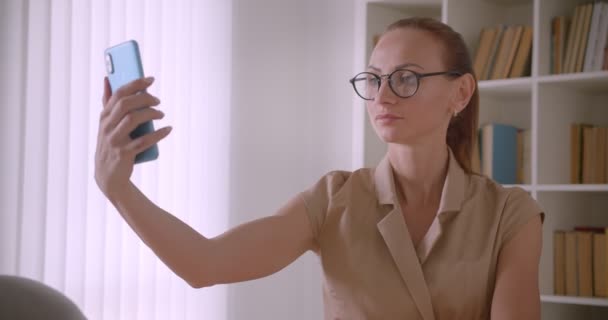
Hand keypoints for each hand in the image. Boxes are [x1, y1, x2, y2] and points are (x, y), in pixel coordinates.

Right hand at [95, 76, 170, 199]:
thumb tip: (108, 78)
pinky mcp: (124, 154)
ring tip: (161, 114)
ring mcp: (115, 140)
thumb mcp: (106, 124)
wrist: (108, 175)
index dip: (135, 84)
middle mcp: (106, 127)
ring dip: (151, 114)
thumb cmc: (112, 144)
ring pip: (133, 120)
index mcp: (104, 116)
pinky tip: (168, 129)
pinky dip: (158, 134)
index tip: (150, 79)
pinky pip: (143, 141)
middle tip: (158, 101)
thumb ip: (108, 102)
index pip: (118, 94)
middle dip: (144, 98)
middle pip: (125, 104)